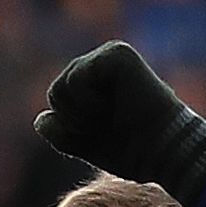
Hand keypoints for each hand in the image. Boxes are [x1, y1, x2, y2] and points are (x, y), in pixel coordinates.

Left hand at [33, 41, 205, 206]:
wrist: (164, 150)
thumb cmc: (133, 152)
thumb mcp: (87, 145)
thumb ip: (62, 134)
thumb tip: (41, 119)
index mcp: (96, 82)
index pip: (58, 103)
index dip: (71, 129)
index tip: (100, 134)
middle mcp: (101, 64)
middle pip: (56, 94)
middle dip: (74, 122)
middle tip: (105, 126)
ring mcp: (109, 55)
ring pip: (61, 88)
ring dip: (80, 114)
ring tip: (109, 116)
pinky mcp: (117, 55)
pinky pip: (75, 79)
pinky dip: (87, 102)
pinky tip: (111, 105)